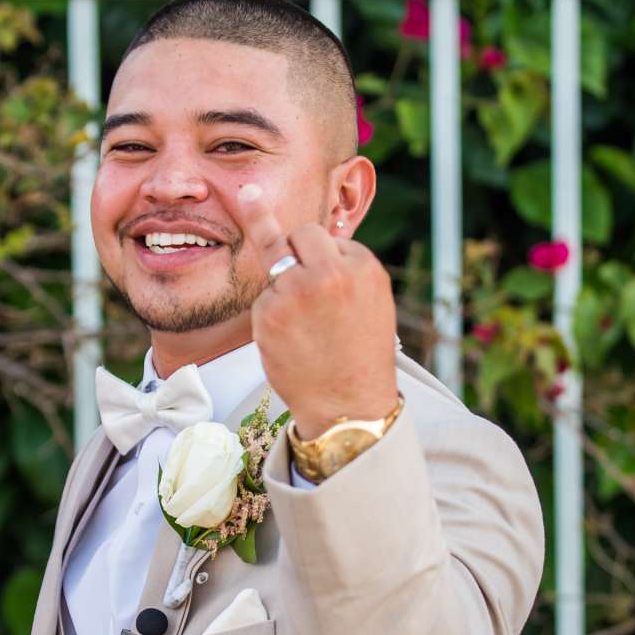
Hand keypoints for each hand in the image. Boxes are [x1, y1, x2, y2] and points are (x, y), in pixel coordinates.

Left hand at [236, 183, 398, 439]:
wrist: (348, 405)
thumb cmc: (360, 353)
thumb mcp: (372, 299)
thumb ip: (347, 264)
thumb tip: (319, 228)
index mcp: (362, 265)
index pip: (330, 237)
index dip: (324, 260)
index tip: (322, 278)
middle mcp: (330, 271)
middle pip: (300, 232)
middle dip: (296, 249)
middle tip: (302, 288)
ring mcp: (296, 290)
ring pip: (277, 263)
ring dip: (284, 288)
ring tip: (306, 327)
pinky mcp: (269, 312)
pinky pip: (263, 297)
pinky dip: (271, 315)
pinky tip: (292, 341)